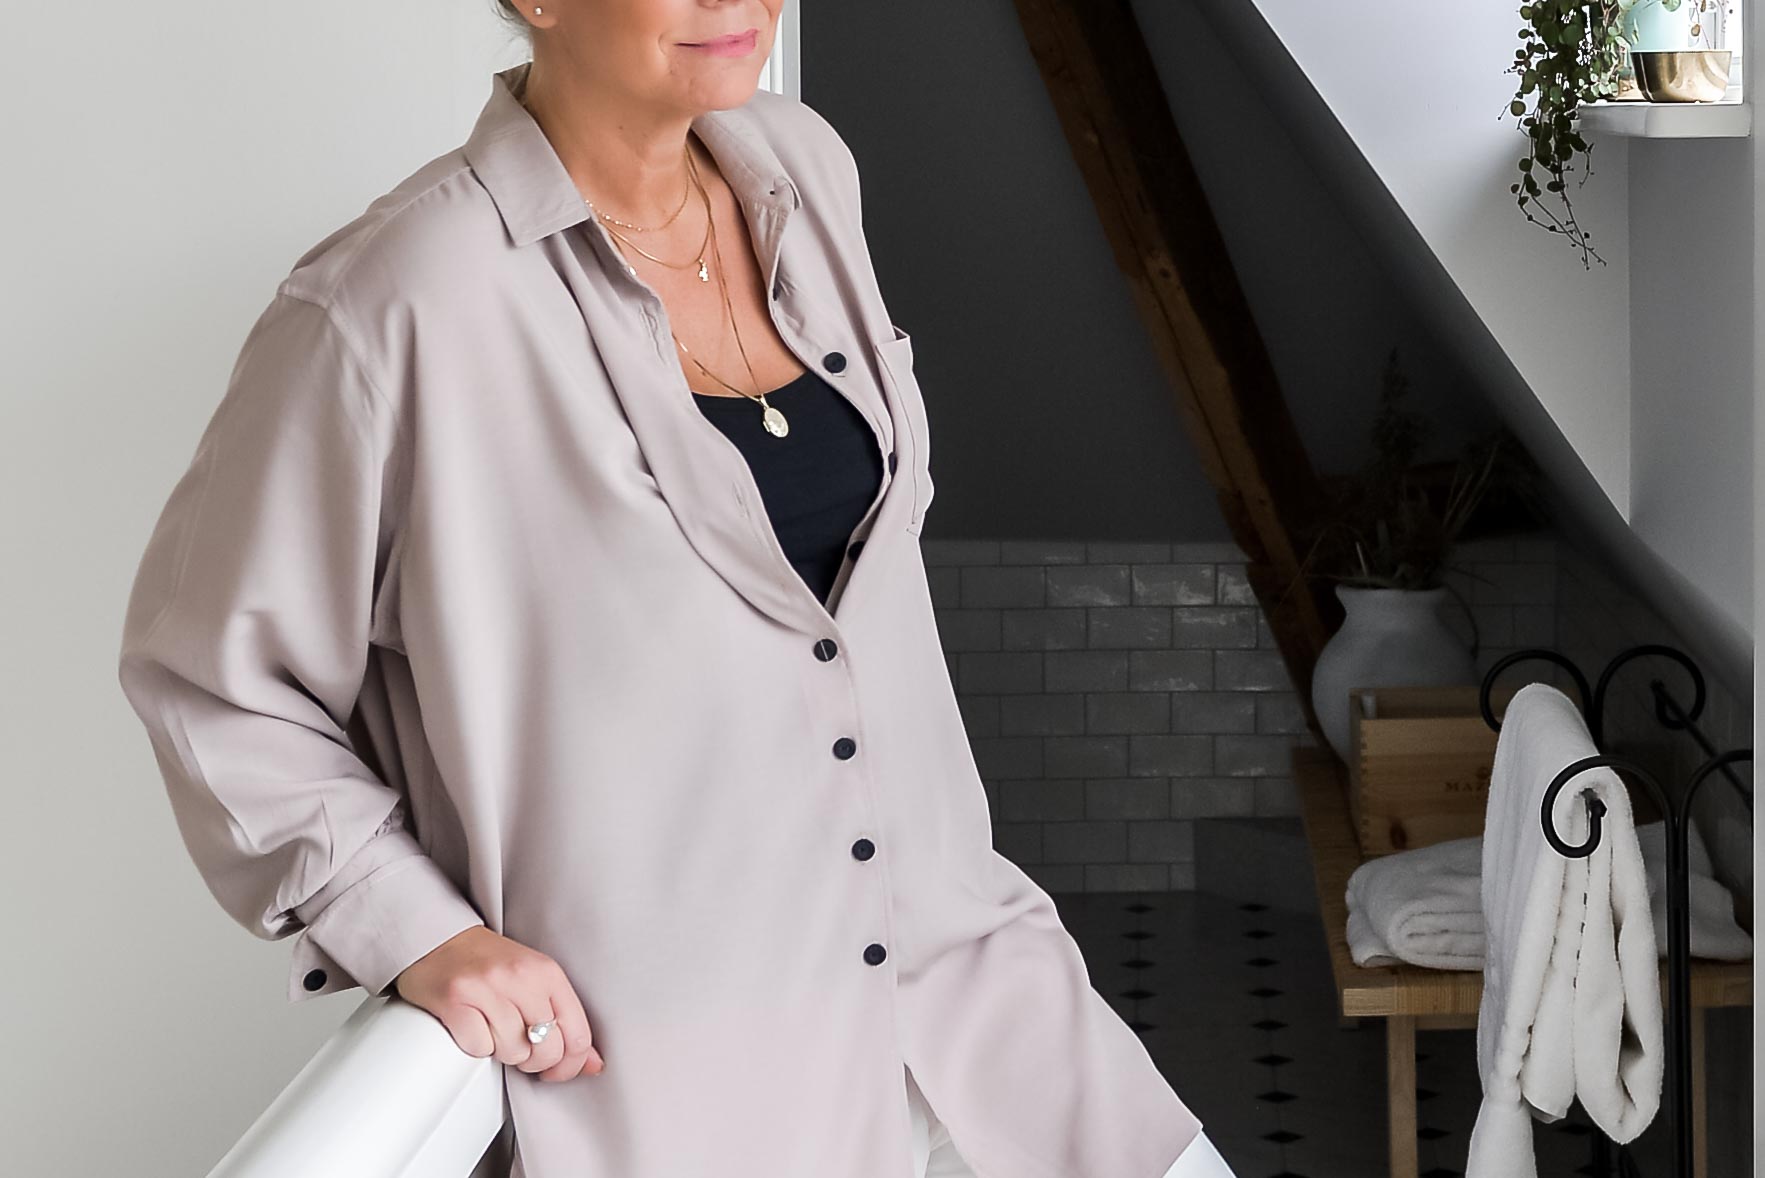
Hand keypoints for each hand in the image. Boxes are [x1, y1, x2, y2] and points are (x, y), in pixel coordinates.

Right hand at [394, 926, 604, 1081]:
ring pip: (512, 1053)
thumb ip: (564, 1018)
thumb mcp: (536, 980)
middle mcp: (520, 978)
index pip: (578, 1035)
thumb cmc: (488, 962)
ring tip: (493, 1028)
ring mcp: (486, 988)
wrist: (439, 939)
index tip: (556, 1069)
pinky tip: (472, 1025)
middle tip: (520, 1047)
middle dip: (533, 1061)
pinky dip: (475, 1046)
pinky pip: (478, 1048)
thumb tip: (591, 1064)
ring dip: (502, 1051)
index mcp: (547, 972)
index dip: (570, 1065)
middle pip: (547, 1050)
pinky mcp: (454, 1001)